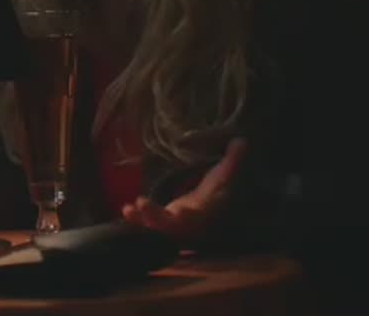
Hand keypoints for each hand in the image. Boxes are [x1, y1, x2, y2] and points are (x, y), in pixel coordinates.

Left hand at [121, 138, 247, 241]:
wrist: (204, 216)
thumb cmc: (214, 195)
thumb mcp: (224, 177)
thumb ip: (232, 160)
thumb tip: (242, 139)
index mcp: (204, 211)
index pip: (201, 213)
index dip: (193, 214)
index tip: (185, 210)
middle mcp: (187, 223)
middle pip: (173, 226)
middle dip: (158, 218)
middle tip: (143, 204)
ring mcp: (170, 227)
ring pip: (157, 229)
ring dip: (143, 221)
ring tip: (131, 208)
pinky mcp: (157, 226)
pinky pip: (146, 226)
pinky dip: (136, 220)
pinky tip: (127, 209)